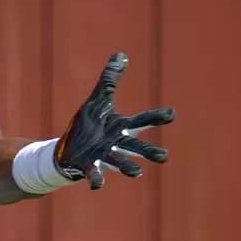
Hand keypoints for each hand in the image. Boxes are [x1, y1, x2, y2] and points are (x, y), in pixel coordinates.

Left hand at [56, 52, 173, 188]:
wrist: (68, 148)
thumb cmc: (88, 125)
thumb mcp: (98, 100)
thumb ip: (110, 79)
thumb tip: (121, 54)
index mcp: (121, 127)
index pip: (143, 120)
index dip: (157, 117)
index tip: (172, 114)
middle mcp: (116, 143)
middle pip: (137, 147)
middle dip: (149, 152)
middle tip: (163, 157)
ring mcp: (103, 156)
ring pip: (120, 162)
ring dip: (128, 167)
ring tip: (137, 172)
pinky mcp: (89, 165)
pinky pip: (95, 174)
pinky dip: (97, 179)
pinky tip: (98, 186)